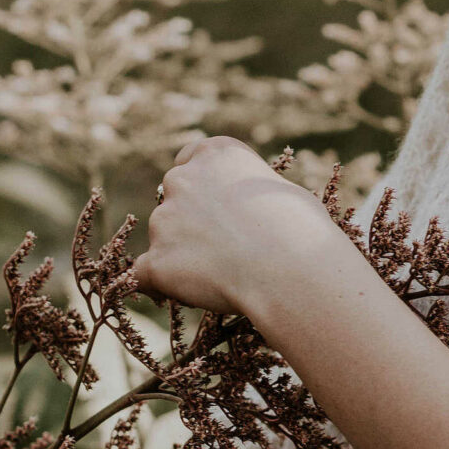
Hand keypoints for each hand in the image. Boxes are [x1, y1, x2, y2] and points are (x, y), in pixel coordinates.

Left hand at [125, 137, 343, 321]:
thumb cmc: (302, 230)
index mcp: (215, 154)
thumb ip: (251, 193)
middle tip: (222, 246)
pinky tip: (179, 294)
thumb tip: (251, 207)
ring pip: (164, 238)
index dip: (201, 184)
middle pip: (174, 198)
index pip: (190, 158)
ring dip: (182, 253)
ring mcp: (164, 220)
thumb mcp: (284, 192)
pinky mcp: (157, 261)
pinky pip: (145, 274)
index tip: (214, 204)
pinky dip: (160, 283)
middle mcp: (182, 179)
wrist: (291, 269)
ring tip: (222, 277)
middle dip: (190, 218)